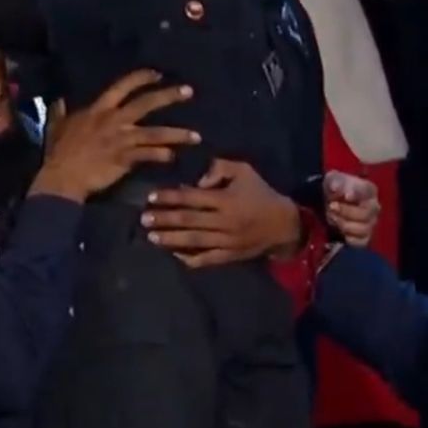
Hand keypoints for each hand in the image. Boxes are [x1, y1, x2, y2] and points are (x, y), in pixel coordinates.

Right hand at [29, 69, 200, 202]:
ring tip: (196, 136)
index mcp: (99, 110)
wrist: (61, 178)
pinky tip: (173, 157)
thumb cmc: (59, 152)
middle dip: (168, 96)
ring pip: (155, 133)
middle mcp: (113, 120)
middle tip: (189, 92)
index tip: (158, 74)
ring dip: (177, 134)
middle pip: (145, 103)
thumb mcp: (57, 127)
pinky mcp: (125, 159)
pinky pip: (148, 155)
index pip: (123, 87)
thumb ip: (59, 112)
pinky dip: (162, 155)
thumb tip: (57, 100)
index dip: (142, 78)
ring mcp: (121, 140)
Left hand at [141, 158, 300, 267]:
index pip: (192, 198)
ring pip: (193, 241)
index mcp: (226, 199)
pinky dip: (189, 258)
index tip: (152, 197)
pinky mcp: (229, 256)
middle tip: (144, 218)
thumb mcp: (244, 171)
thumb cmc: (260, 193)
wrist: (283, 224)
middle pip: (188, 221)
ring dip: (170, 239)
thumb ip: (219, 168)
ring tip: (151, 236)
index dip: (170, 197)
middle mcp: (224, 222)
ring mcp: (226, 242)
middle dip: (164, 219)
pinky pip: (206, 259)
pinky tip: (174, 254)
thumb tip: (197, 181)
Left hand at [324, 171, 378, 247]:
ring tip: (333, 218)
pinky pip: (360, 242)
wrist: (331, 201)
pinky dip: (348, 238)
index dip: (358, 195)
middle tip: (331, 206)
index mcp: (369, 190)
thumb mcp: (333, 180)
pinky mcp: (365, 237)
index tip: (346, 196)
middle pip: (365, 214)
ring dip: (344, 225)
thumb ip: (336, 183)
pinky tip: (339, 231)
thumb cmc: (336, 188)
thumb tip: (338, 190)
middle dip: (346, 212)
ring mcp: (371, 223)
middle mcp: (374, 207)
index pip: (368, 192)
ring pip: (363, 230)